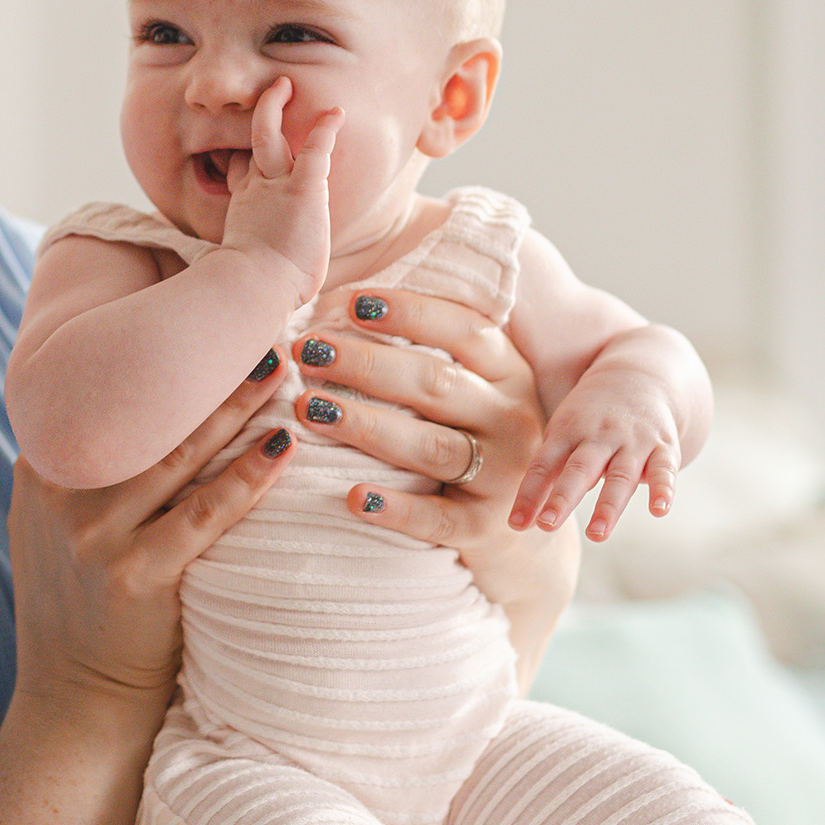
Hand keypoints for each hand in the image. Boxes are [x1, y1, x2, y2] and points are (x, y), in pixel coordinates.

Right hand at [8, 354, 294, 721]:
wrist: (76, 698)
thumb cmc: (86, 601)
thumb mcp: (54, 523)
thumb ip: (83, 463)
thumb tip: (134, 390)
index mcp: (41, 467)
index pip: (105, 391)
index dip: (158, 349)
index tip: (206, 311)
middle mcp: (58, 493)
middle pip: (146, 412)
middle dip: (205, 364)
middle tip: (258, 319)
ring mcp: (91, 536)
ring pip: (179, 453)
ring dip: (236, 406)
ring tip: (283, 368)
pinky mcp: (133, 577)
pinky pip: (204, 513)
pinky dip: (248, 475)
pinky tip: (283, 447)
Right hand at [218, 80, 340, 310]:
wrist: (254, 287)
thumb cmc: (257, 290)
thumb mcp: (253, 271)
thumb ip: (257, 264)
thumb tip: (262, 285)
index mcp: (244, 209)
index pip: (239, 171)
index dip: (241, 154)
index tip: (244, 145)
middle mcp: (255, 191)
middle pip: (250, 145)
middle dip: (259, 117)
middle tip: (270, 95)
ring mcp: (274, 187)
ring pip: (267, 135)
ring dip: (275, 107)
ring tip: (285, 84)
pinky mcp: (301, 189)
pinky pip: (313, 150)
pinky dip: (324, 129)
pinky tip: (335, 112)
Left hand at [288, 287, 578, 682]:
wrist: (517, 530)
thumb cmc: (467, 435)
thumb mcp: (466, 385)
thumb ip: (426, 346)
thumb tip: (339, 294)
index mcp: (507, 369)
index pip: (462, 329)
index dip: (409, 312)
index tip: (350, 301)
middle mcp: (513, 417)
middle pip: (437, 384)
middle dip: (367, 365)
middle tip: (307, 351)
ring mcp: (504, 474)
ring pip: (431, 447)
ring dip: (367, 426)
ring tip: (310, 410)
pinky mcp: (484, 528)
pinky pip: (436, 519)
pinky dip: (395, 509)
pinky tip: (351, 497)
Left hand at [509, 371, 680, 540]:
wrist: (640, 373)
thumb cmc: (589, 415)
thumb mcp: (562, 431)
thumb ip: (547, 470)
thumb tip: (521, 515)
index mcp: (567, 432)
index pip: (543, 465)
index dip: (529, 494)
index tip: (516, 524)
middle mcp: (599, 436)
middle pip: (578, 470)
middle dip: (562, 498)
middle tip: (546, 525)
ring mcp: (632, 441)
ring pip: (620, 476)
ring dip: (608, 506)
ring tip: (596, 534)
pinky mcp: (664, 446)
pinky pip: (664, 470)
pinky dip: (663, 489)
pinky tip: (659, 510)